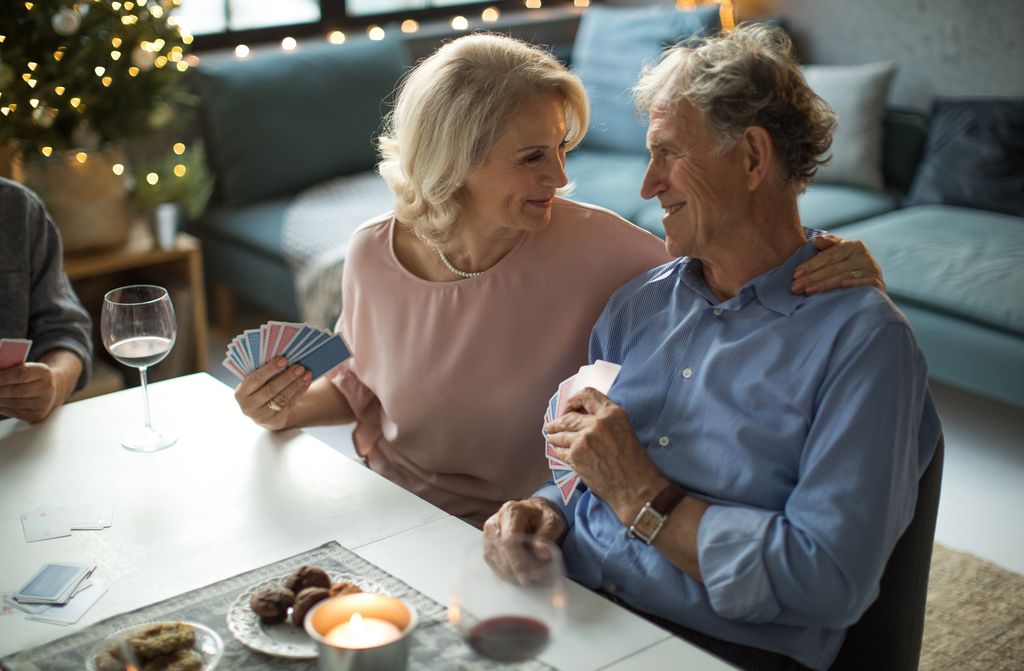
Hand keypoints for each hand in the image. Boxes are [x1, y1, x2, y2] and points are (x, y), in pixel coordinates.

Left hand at [0, 362, 68, 422]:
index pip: (21, 374)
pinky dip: (1, 407)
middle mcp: (46, 389)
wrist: (51, 390)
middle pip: (16, 390)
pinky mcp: (36, 415)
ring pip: (13, 403)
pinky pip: (13, 412)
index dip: (2, 377)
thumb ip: (11, 369)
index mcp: (44, 372)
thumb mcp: (26, 367)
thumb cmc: (33, 378)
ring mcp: (43, 404)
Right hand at [234, 357, 311, 429]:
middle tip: (299, 367)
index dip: (270, 369)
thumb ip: (264, 372)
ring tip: (306, 374)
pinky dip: (299, 392)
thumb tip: (283, 356)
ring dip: (296, 384)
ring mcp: (260, 416)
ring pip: (282, 398)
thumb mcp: (257, 382)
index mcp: (241, 393)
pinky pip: (289, 405)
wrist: (265, 411)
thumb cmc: (261, 389)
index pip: (255, 379)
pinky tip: (306, 383)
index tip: (284, 360)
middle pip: (271, 389)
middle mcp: (248, 406)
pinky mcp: (274, 421)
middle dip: (287, 377)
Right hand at [483, 498, 566, 583]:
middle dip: (522, 570)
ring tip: (538, 574)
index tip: (532, 575)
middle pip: (503, 554)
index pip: (509, 540)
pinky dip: (512, 575)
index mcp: (511, 512)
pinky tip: (526, 572)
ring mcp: (488, 537)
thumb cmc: (541, 517)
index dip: (519, 560)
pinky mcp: (488, 550)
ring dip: (519, 575)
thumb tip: (542, 553)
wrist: (531, 514)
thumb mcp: (551, 521)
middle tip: (542, 576)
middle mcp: (494, 523)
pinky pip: (497, 569)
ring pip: (500, 564)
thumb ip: (547, 536)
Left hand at [543, 388, 665, 524]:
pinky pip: (561, 451)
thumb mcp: (623, 430)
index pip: (587, 395)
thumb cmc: (634, 461)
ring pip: (561, 434)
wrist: (635, 487)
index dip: (573, 400)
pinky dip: (558, 451)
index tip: (568, 407)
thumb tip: (582, 418)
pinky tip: (558, 451)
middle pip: (568, 417)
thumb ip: (604, 420)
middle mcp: (597, 423)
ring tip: (551, 438)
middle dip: (557, 422)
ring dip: (554, 437)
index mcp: (612, 413)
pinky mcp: (576, 456)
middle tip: (551, 426)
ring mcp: (584, 439)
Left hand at [792, 234, 884, 293]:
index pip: (828, 256)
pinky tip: (844, 287)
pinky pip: (865, 283)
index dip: (811, 265)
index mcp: (852, 245)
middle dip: (812, 278)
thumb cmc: (847, 265)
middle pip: (833, 268)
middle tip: (795, 287)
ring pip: (844, 276)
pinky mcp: (878, 283)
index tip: (795, 274)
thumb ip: (827, 245)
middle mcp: (863, 255)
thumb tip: (817, 240)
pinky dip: (856, 284)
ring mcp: (872, 269)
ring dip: (825, 285)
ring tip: (808, 291)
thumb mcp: (838, 253)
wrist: (871, 279)